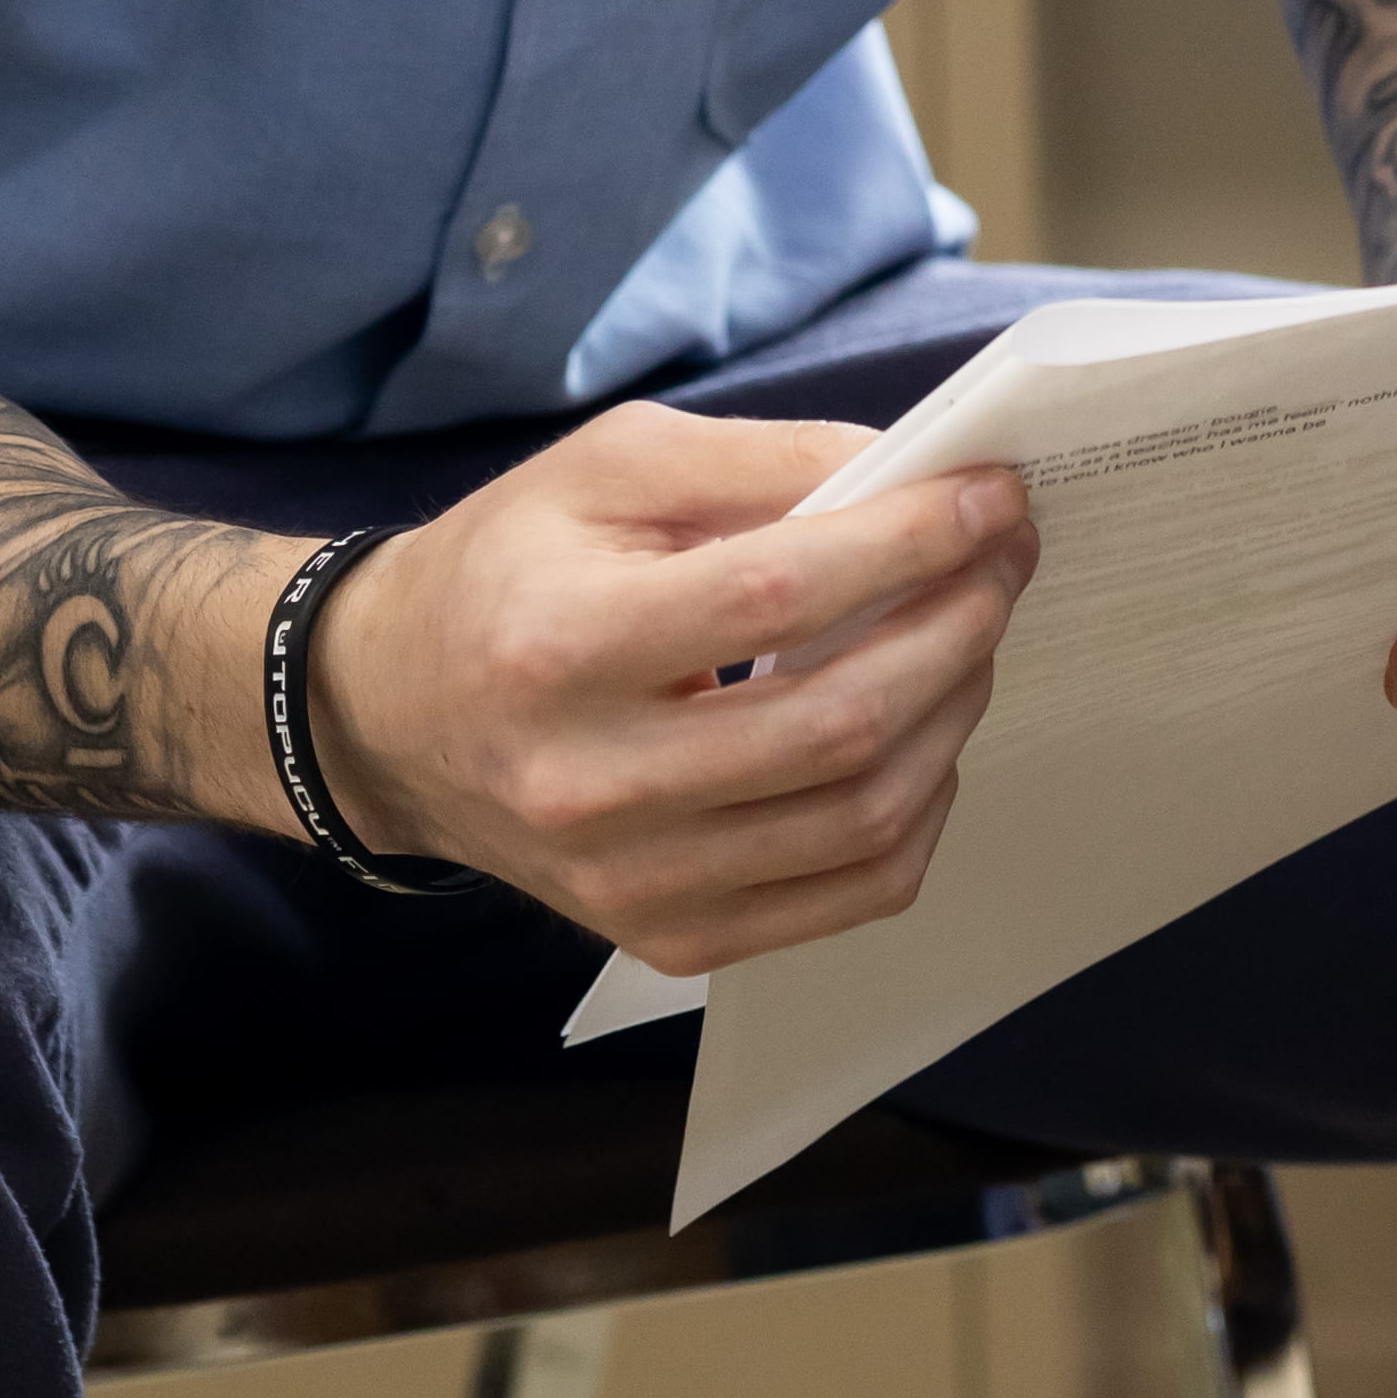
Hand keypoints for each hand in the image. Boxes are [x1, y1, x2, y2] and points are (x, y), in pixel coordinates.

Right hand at [304, 408, 1036, 973]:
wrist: (392, 715)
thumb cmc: (509, 570)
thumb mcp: (609, 468)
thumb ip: (761, 461)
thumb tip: (910, 479)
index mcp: (559, 643)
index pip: (780, 595)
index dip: (911, 541)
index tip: (993, 495)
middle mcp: (590, 782)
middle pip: (839, 721)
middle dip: (959, 625)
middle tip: (1004, 558)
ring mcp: (632, 881)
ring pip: (863, 817)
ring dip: (954, 713)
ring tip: (971, 634)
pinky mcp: (668, 937)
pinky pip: (849, 894)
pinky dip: (918, 810)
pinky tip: (921, 737)